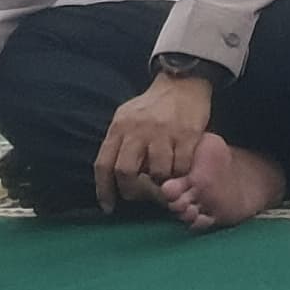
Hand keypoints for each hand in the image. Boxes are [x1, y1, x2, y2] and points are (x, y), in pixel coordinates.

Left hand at [94, 72, 212, 214]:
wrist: (182, 82)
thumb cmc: (153, 106)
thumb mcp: (127, 117)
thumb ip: (119, 142)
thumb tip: (110, 174)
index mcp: (120, 127)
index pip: (104, 164)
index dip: (103, 189)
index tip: (108, 206)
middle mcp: (138, 130)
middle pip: (125, 172)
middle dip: (131, 190)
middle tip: (140, 195)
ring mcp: (163, 132)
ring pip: (156, 173)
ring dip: (160, 184)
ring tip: (163, 182)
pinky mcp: (187, 135)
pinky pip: (181, 166)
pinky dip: (180, 174)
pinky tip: (180, 171)